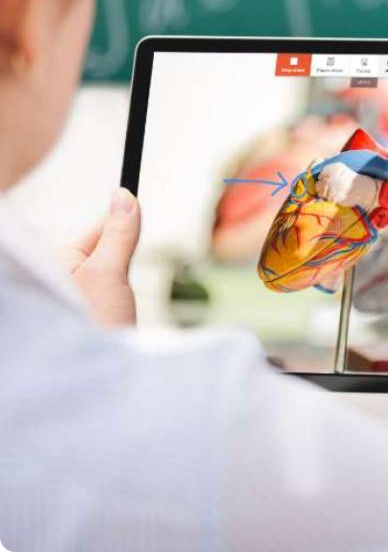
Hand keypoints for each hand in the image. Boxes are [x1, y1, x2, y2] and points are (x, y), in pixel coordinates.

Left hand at [61, 187, 140, 326]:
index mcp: (56, 263)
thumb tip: (124, 195)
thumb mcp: (108, 273)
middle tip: (121, 284)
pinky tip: (119, 317)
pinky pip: (116, 294)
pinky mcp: (94, 314)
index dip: (122, 225)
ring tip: (117, 307)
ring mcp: (80, 297)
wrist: (102, 381)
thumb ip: (118, 233)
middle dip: (125, 261)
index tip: (142, 210)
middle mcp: (64, 277)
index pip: (99, 228)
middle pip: (109, 249)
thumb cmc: (92, 329)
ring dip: (125, 286)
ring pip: (115, 273)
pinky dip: (125, 302)